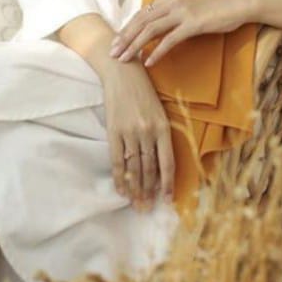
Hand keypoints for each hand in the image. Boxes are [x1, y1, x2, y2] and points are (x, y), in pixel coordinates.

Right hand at [99, 59, 174, 211]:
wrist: (123, 72)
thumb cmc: (143, 91)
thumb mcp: (159, 110)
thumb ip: (161, 134)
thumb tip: (161, 163)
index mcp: (162, 127)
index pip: (167, 162)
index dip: (167, 184)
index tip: (167, 200)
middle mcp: (148, 132)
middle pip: (149, 169)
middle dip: (149, 191)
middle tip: (147, 209)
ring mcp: (130, 132)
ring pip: (133, 168)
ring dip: (135, 189)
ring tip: (136, 204)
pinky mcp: (114, 131)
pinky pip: (116, 160)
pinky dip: (119, 177)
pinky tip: (121, 189)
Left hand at [108, 0, 250, 67]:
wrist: (236, 4)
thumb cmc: (214, 9)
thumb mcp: (188, 8)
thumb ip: (171, 15)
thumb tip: (153, 29)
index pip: (141, 15)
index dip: (126, 29)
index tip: (115, 43)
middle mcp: (171, 2)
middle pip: (140, 21)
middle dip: (124, 38)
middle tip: (112, 54)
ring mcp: (182, 12)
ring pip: (150, 30)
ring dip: (135, 46)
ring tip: (125, 59)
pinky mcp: (193, 23)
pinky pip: (170, 39)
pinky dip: (157, 51)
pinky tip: (149, 62)